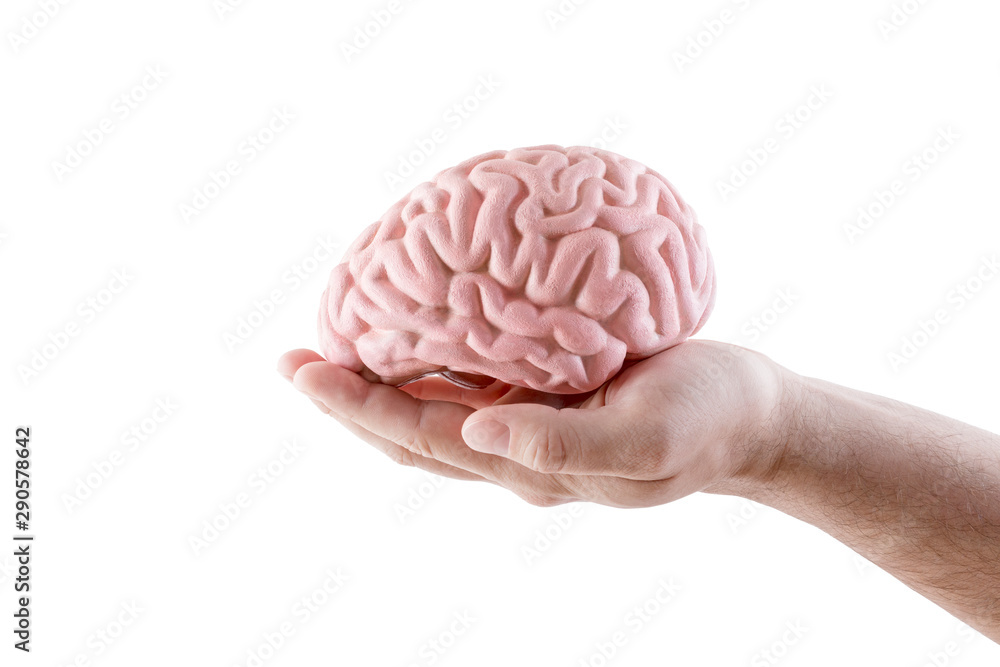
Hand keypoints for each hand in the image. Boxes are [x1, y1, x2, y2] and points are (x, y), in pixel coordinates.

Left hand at [277, 340, 788, 507]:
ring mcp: (529, 429)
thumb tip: (475, 431)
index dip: (358, 408)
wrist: (752, 417)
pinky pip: (472, 385)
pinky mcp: (549, 399)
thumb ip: (562, 447)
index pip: (421, 438)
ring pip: (433, 414)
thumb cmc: (708, 420)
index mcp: (530, 466)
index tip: (305, 370)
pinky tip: (414, 336)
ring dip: (379, 387)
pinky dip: (429, 365)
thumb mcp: (647, 436)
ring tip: (335, 349)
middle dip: (349, 401)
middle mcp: (516, 453)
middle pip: (411, 433)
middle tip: (294, 360)